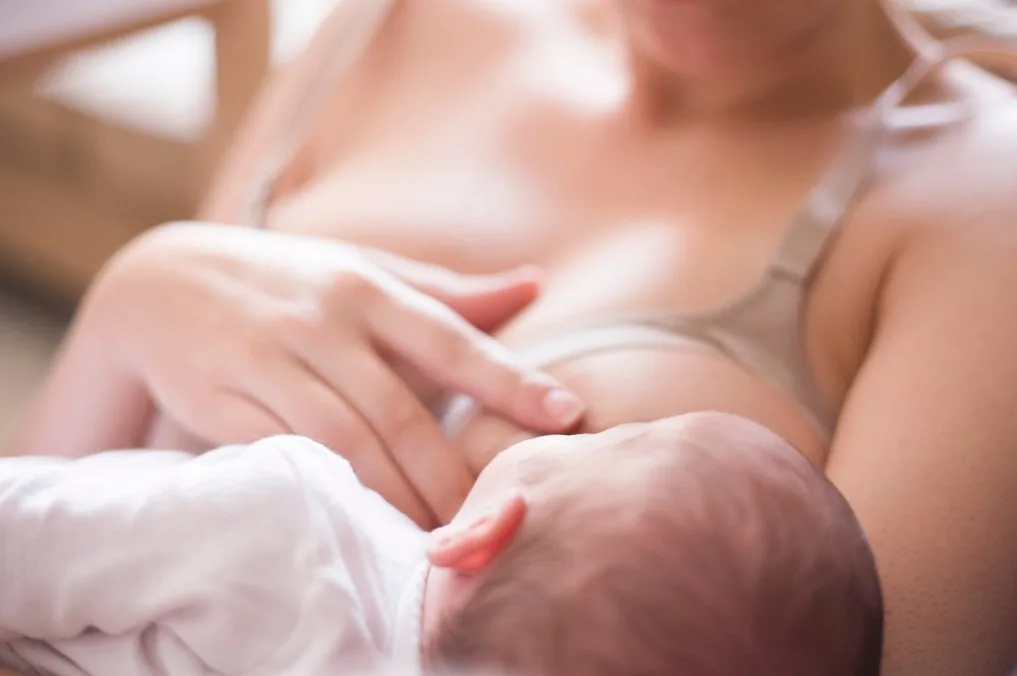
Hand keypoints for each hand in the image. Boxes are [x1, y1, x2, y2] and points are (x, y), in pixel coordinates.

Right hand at [86, 222, 583, 526]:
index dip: (510, 379)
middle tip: (495, 517)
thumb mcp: (363, 270)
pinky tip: (360, 518)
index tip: (567, 414)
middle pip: (399, 409)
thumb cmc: (287, 281)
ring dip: (395, 493)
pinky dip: (327, 489)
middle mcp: (322, 321)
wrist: (159, 282)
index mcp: (368, 288)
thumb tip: (534, 282)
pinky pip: (282, 453)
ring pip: (344, 440)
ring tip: (439, 535)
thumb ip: (446, 290)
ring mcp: (268, 359)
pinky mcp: (220, 398)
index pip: (451, 338)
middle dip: (451, 472)